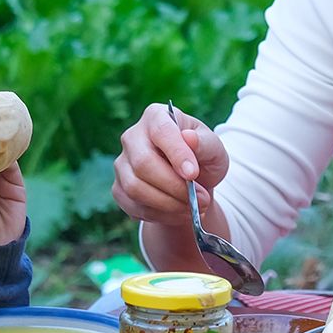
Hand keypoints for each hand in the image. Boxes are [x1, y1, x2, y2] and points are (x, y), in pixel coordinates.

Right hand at [111, 102, 228, 227]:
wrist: (192, 182)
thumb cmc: (202, 157)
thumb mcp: (214, 148)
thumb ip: (205, 143)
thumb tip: (189, 138)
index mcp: (156, 117)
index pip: (161, 131)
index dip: (177, 153)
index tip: (193, 174)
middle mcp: (132, 137)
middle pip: (143, 163)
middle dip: (174, 186)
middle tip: (201, 199)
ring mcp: (122, 164)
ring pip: (135, 187)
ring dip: (168, 204)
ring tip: (192, 208)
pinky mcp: (119, 189)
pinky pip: (133, 206)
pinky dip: (160, 215)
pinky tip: (178, 213)